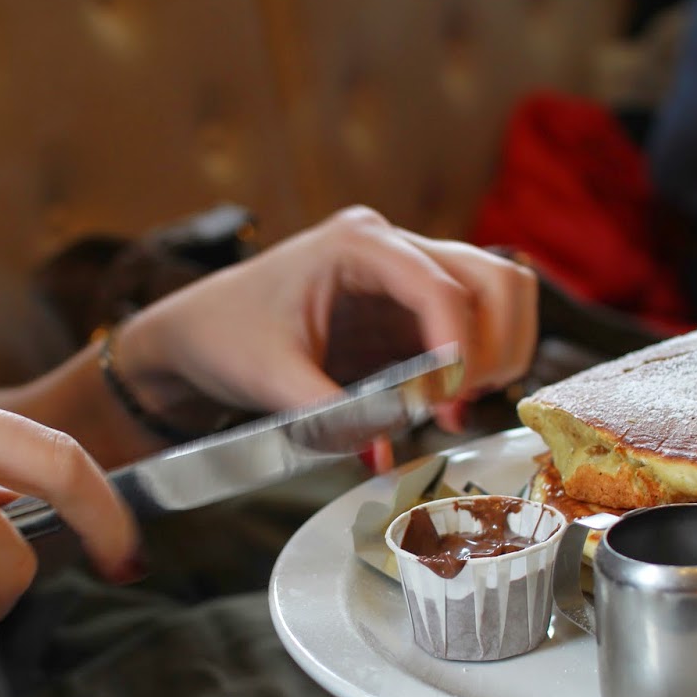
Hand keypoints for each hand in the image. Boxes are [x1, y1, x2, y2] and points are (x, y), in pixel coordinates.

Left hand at [112, 206, 538, 434]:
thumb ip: (329, 416)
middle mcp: (394, 247)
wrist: (197, 334)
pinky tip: (443, 404)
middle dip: (493, 349)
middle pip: (495, 278)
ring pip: (499, 295)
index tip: (446, 407)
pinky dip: (480, 365)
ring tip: (453, 407)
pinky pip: (478, 325)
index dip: (459, 350)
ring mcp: (409, 275)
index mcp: (357, 244)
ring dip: (497, 354)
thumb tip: (383, 453)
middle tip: (457, 409)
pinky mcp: (413, 310)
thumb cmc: (224, 337)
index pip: (440, 287)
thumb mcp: (269, 379)